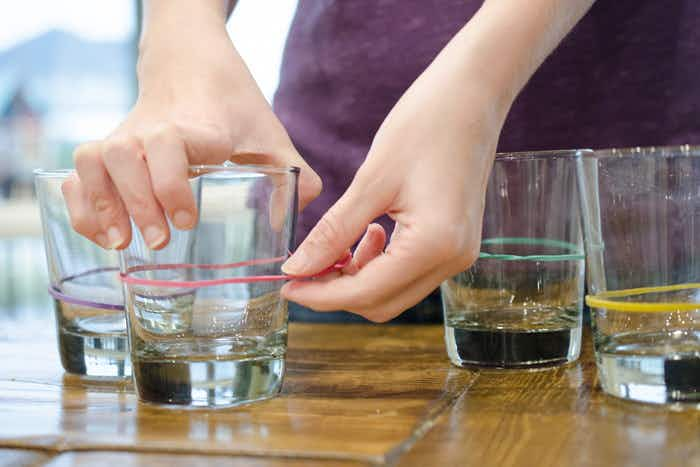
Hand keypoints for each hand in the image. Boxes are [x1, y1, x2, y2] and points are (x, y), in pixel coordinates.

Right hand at [63, 3, 319, 249]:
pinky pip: (80, 169)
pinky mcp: (110, 144)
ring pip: (94, 159)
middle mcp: (154, 128)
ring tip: (122, 243)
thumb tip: (297, 222)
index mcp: (198, 126)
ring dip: (102, 204)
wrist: (191, 62)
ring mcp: (127, 134)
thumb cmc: (234, 104)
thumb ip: (295, 176)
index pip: (169, 145)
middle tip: (161, 241)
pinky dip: (82, 202)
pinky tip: (102, 233)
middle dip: (138, 203)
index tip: (187, 219)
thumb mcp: (271, 134)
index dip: (170, 183)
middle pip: (124, 156)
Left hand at [280, 0, 594, 320]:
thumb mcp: (371, 180)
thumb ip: (333, 232)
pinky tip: (369, 233)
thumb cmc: (425, 124)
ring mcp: (458, 254)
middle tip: (303, 267)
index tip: (285, 285)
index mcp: (434, 245)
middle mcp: (452, 260)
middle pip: (381, 303)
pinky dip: (380, 264)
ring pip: (394, 291)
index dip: (320, 295)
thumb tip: (296, 269)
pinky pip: (410, 271)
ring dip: (358, 277)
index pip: (366, 293)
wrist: (473, 95)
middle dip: (337, 291)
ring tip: (337, 244)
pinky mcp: (456, 243)